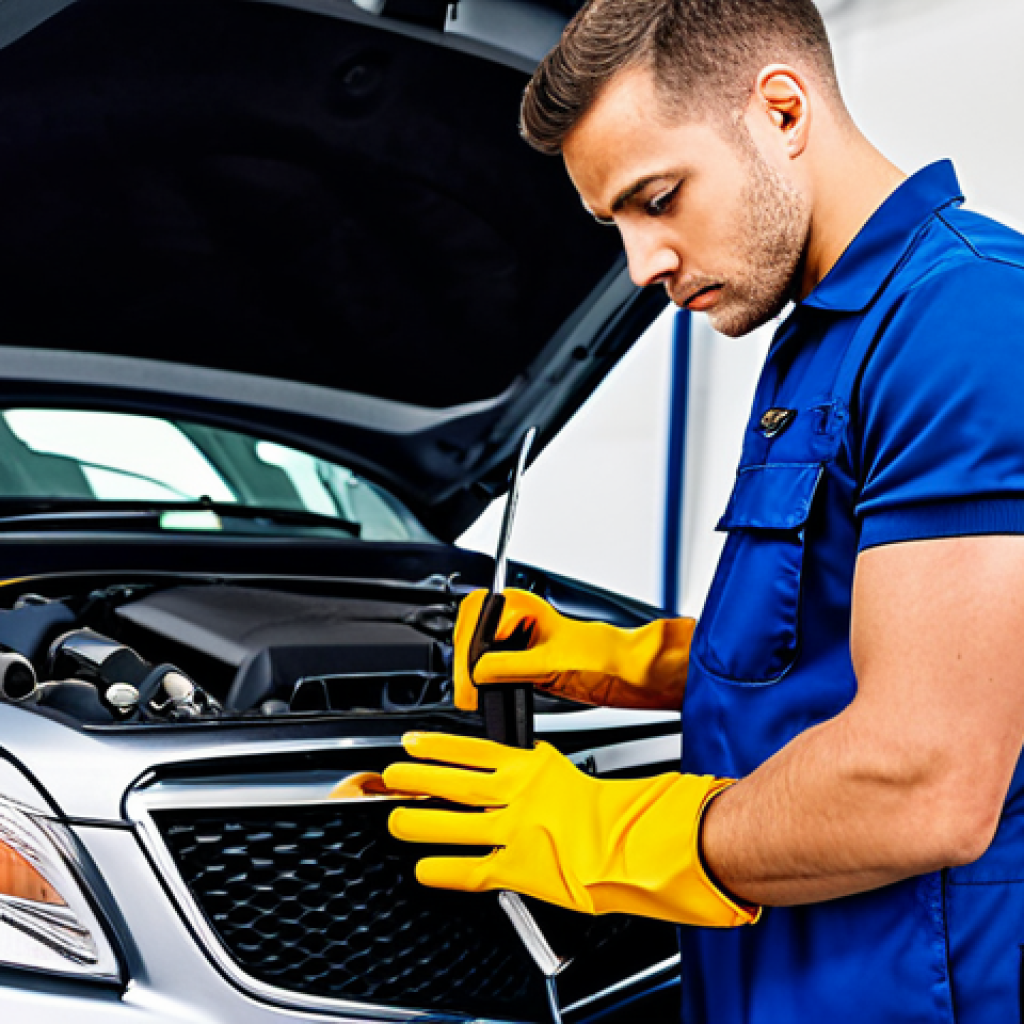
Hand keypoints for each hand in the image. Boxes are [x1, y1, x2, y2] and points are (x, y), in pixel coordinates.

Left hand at [384, 732, 758, 926]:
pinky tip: (425, 871)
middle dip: (418, 778)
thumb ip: (537, 767)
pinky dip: (444, 870)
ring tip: (396, 819)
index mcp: (529, 766)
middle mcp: (515, 795)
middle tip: (392, 775)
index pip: (471, 750)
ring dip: (420, 821)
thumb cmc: (613, 808)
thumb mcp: (567, 772)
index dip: (438, 747)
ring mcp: (512, 830)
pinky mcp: (516, 867)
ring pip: (453, 823)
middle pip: (453, 782)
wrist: (633, 841)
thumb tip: (523, 761)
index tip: (413, 743)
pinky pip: (471, 869)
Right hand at [452, 588, 694, 711]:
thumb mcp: (551, 662)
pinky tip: (484, 695)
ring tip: (472, 696)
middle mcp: (518, 620)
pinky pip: (491, 671)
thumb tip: (478, 671)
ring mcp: (519, 643)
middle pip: (472, 634)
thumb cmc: (606, 656)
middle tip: (468, 692)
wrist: (629, 674)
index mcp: (523, 606)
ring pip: (477, 653)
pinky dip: (483, 684)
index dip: (467, 645)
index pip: (477, 615)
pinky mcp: (523, 666)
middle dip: (465, 662)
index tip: (469, 674)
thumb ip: (510, 665)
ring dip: (471, 675)